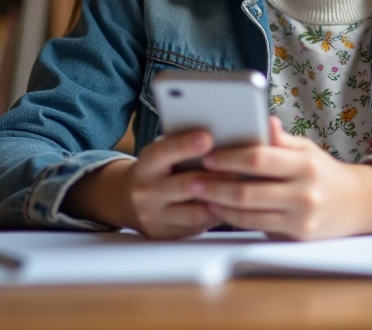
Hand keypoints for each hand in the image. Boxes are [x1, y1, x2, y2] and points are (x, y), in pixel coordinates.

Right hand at [112, 130, 232, 238]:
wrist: (131, 202)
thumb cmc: (159, 171)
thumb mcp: (162, 153)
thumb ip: (184, 146)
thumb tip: (220, 136)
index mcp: (147, 165)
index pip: (164, 153)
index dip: (185, 145)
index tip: (207, 138)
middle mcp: (147, 191)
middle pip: (185, 185)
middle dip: (215, 176)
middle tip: (238, 168)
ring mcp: (156, 216)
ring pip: (195, 211)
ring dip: (220, 199)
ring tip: (240, 188)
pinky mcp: (169, 234)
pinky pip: (198, 226)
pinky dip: (217, 215)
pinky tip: (230, 206)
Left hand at [191, 117, 371, 239]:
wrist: (357, 204)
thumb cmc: (324, 172)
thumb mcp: (307, 149)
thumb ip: (281, 139)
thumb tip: (263, 119)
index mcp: (305, 165)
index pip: (259, 159)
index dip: (230, 157)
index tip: (208, 155)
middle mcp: (304, 193)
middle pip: (248, 191)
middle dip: (216, 185)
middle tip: (193, 179)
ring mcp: (300, 218)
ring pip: (248, 213)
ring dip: (219, 204)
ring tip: (200, 193)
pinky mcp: (296, 235)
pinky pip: (257, 226)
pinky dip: (234, 218)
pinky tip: (219, 208)